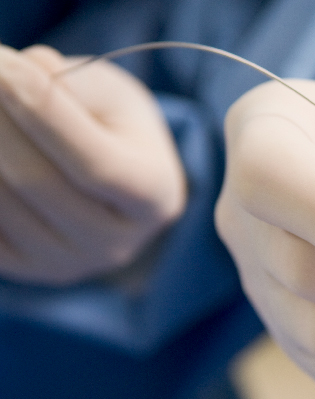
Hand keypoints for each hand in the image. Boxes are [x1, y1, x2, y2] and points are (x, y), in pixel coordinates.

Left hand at [0, 45, 185, 284]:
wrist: (114, 186)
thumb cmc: (114, 130)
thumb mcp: (111, 96)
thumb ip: (74, 83)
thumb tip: (27, 71)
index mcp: (154, 198)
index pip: (95, 165)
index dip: (45, 115)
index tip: (7, 68)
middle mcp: (116, 243)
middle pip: (37, 182)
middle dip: (0, 122)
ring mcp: (69, 263)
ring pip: (1, 201)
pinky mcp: (28, 269)